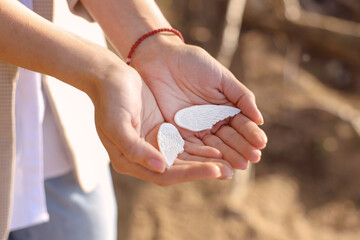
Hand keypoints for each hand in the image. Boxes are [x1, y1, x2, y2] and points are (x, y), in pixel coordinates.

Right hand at [90, 64, 232, 184]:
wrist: (110, 77)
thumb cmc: (110, 99)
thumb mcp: (116, 124)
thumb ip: (134, 149)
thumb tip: (160, 167)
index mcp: (130, 161)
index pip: (166, 175)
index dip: (191, 173)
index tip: (215, 170)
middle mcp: (144, 158)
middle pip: (179, 170)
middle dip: (204, 170)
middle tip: (230, 170)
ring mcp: (154, 145)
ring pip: (185, 158)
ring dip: (206, 161)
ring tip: (231, 162)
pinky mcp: (163, 132)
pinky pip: (185, 143)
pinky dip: (201, 147)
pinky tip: (218, 147)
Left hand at [132, 38, 267, 169]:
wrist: (161, 58)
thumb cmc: (193, 63)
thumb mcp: (221, 77)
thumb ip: (241, 97)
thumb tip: (260, 119)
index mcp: (225, 108)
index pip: (241, 125)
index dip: (251, 134)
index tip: (261, 144)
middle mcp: (212, 122)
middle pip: (229, 139)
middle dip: (242, 149)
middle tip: (253, 159)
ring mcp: (195, 129)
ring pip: (213, 146)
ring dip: (226, 157)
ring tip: (239, 166)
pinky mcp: (177, 133)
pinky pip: (192, 147)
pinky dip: (204, 156)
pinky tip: (215, 163)